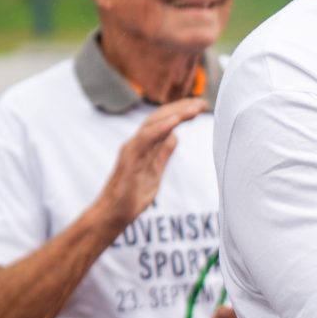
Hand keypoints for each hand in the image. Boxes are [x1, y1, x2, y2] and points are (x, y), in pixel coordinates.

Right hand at [91, 99, 207, 231]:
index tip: (201, 106)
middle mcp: (137, 143)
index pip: (164, 121)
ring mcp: (132, 150)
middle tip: (203, 103)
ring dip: (175, 113)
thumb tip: (174, 137)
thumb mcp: (155, 171)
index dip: (182, 112)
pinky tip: (175, 122)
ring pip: (153, 123)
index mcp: (145, 145)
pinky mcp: (129, 160)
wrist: (113, 214)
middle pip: (160, 117)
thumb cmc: (131, 195)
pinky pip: (145, 139)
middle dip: (182, 107)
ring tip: (195, 108)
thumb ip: (163, 153)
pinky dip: (160, 128)